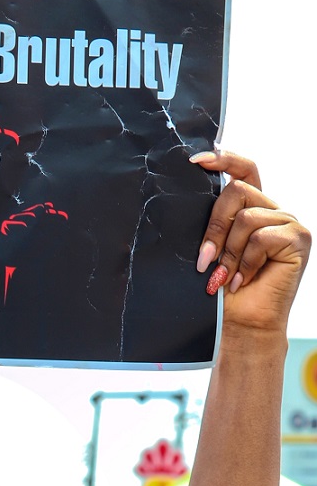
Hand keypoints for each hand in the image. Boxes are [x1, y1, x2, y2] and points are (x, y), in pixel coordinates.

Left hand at [193, 150, 310, 336]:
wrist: (241, 325)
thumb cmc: (222, 292)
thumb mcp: (210, 250)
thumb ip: (211, 223)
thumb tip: (187, 193)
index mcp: (252, 209)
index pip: (244, 169)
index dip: (223, 159)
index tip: (195, 162)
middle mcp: (272, 211)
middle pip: (237, 191)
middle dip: (214, 228)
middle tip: (204, 261)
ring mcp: (288, 223)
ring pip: (247, 218)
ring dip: (229, 253)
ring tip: (225, 278)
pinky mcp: (298, 238)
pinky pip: (261, 237)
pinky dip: (246, 262)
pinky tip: (243, 280)